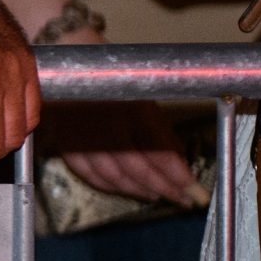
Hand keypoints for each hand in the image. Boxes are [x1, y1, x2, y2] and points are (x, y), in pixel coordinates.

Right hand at [43, 60, 205, 204]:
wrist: (64, 60)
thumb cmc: (110, 73)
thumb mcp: (142, 95)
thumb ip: (158, 128)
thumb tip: (177, 161)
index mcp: (132, 110)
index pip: (161, 153)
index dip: (180, 177)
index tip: (197, 192)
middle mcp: (107, 126)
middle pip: (139, 169)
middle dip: (164, 188)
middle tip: (182, 200)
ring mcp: (83, 135)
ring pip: (113, 175)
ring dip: (137, 190)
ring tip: (155, 195)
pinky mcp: (63, 140)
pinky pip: (85, 171)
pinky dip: (105, 185)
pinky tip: (120, 189)